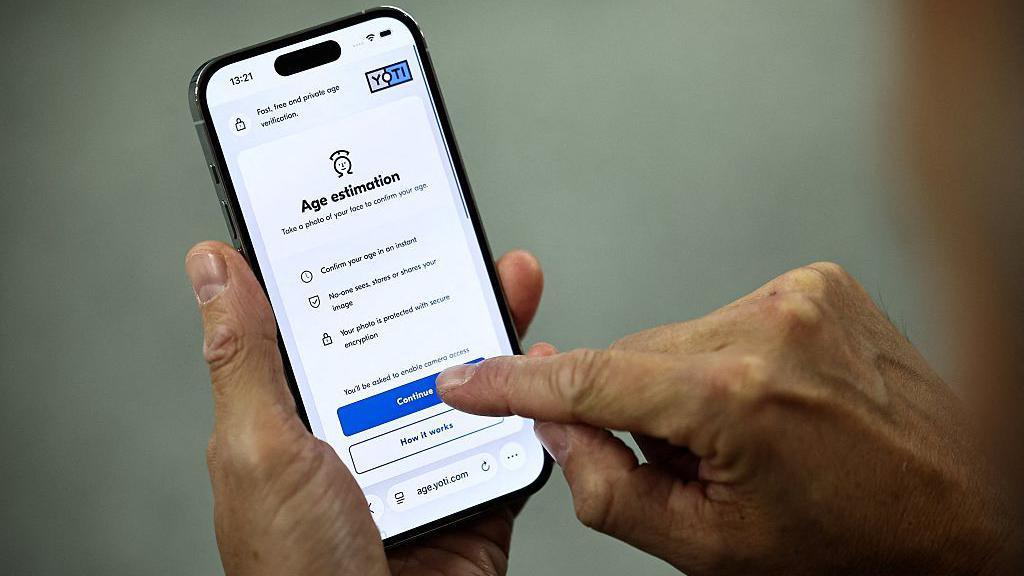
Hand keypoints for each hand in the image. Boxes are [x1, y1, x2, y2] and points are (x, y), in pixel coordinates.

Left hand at [185, 242, 544, 575]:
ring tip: (509, 283)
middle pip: (406, 339)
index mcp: (300, 414)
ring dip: (492, 332)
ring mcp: (419, 459)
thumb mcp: (259, 449)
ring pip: (464, 379)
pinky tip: (538, 369)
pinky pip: (508, 436)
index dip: (349, 264)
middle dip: (438, 286)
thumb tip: (212, 269)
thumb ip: (246, 359)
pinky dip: (530, 405)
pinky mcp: (472, 490)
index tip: (370, 213)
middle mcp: (361, 431)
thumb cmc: (295, 571)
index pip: (327, 318)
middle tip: (459, 239)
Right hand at [438, 262, 1018, 574]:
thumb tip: (558, 428)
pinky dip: (723, 361)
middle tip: (690, 463)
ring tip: (744, 437)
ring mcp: (798, 295)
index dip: (516, 384)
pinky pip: (725, 318)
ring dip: (682, 387)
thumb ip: (608, 488)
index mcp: (735, 397)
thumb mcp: (710, 548)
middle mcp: (766, 326)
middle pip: (632, 357)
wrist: (964, 509)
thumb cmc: (853, 543)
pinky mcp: (818, 283)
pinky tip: (768, 402)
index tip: (471, 379)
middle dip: (635, 410)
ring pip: (676, 336)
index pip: (588, 380)